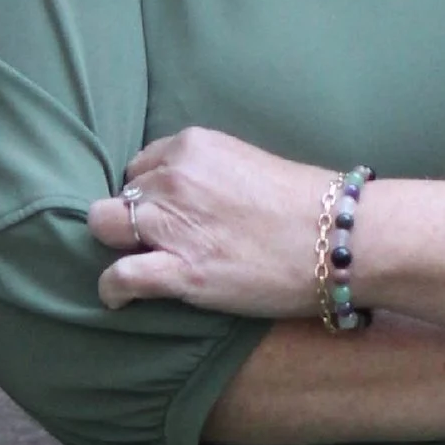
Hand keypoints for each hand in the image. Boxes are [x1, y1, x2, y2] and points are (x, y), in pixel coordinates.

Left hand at [88, 127, 328, 317]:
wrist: (339, 238)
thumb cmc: (305, 204)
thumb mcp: (245, 163)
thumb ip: (206, 172)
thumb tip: (186, 195)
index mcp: (192, 146)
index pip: (141, 166)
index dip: (150, 192)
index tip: (167, 211)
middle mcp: (174, 178)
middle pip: (120, 196)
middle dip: (131, 217)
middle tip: (157, 239)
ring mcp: (173, 224)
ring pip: (105, 227)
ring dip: (116, 246)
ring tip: (133, 263)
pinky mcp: (180, 271)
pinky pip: (119, 277)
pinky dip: (112, 289)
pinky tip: (118, 297)